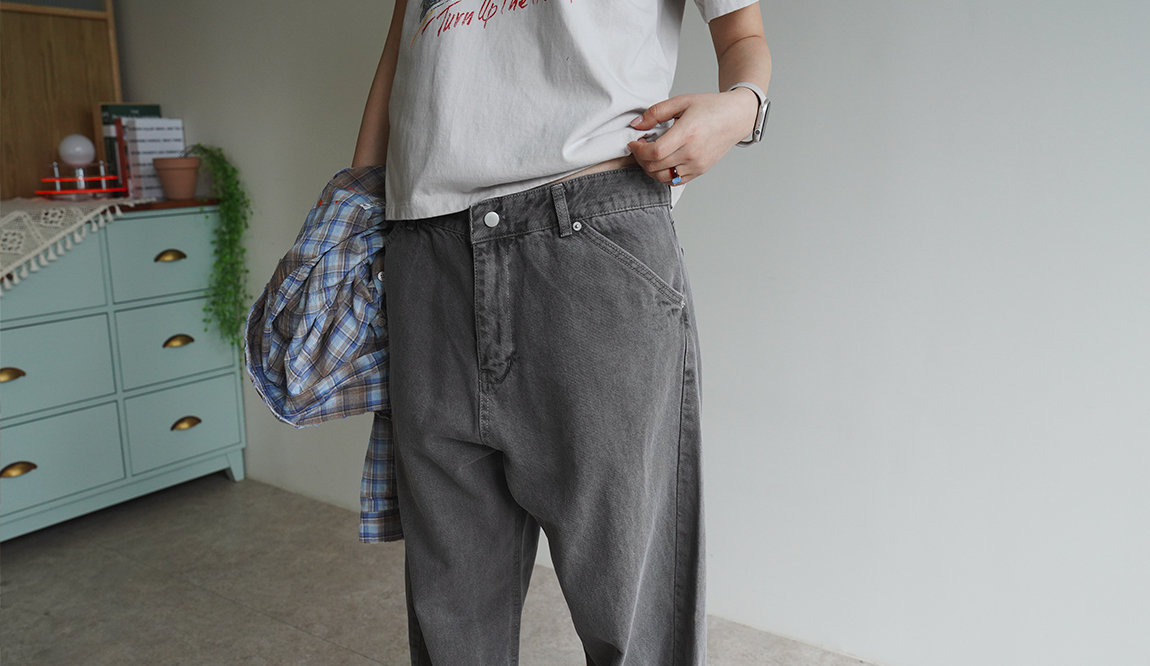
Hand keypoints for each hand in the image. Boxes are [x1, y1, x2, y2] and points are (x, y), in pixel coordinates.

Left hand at [626, 88, 758, 185]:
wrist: (736, 118)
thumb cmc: (711, 107)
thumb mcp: (682, 101)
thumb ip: (656, 112)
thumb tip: (636, 125)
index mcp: (688, 133)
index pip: (655, 152)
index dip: (639, 150)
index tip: (634, 142)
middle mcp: (693, 153)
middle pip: (655, 166)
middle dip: (640, 158)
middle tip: (639, 147)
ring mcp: (697, 165)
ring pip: (662, 177)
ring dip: (649, 168)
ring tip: (648, 155)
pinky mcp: (700, 171)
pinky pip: (675, 181)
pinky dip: (662, 175)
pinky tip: (661, 162)